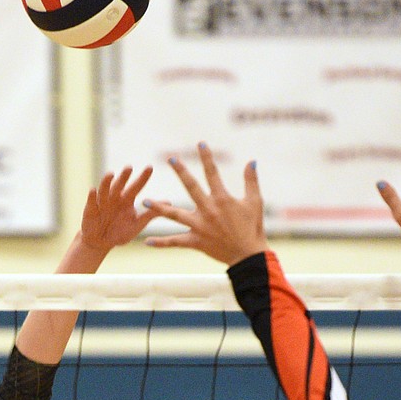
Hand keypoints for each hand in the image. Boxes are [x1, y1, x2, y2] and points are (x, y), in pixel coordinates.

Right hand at [76, 166, 162, 256]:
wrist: (101, 243)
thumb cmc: (119, 233)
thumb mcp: (137, 225)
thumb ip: (150, 214)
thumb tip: (169, 203)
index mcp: (127, 200)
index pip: (137, 186)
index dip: (143, 177)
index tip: (150, 167)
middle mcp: (115, 198)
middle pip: (120, 185)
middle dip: (124, 177)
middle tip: (130, 167)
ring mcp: (102, 202)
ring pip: (105, 190)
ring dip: (107, 182)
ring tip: (111, 174)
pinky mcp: (90, 210)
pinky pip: (91, 202)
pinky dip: (92, 196)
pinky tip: (93, 190)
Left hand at [143, 143, 267, 266]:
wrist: (248, 255)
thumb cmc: (252, 228)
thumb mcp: (255, 202)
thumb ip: (251, 181)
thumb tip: (251, 161)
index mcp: (222, 199)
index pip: (212, 173)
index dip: (206, 157)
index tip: (200, 143)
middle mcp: (208, 210)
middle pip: (191, 187)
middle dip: (181, 172)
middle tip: (171, 159)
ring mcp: (199, 226)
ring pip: (175, 215)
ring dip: (159, 208)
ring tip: (145, 202)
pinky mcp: (195, 241)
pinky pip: (175, 242)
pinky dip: (161, 243)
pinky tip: (147, 242)